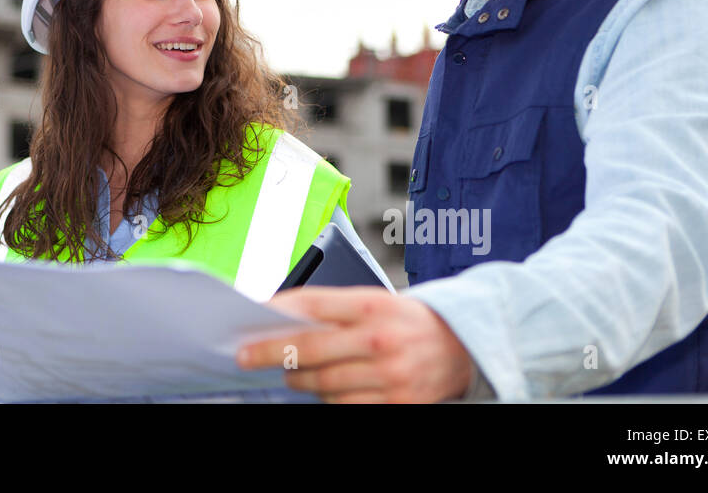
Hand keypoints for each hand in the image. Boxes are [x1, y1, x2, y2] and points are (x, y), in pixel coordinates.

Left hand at [235, 286, 473, 402]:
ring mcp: (390, 375)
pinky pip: (346, 407)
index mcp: (372, 305)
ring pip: (323, 385)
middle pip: (310, 351)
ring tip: (289, 374)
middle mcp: (380, 340)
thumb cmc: (406, 320)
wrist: (461, 345)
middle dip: (271, 354)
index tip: (250, 324)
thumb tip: (280, 317)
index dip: (276, 315)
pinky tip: (319, 392)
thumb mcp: (373, 300)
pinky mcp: (398, 404)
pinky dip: (327, 400)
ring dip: (298, 381)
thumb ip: (330, 308)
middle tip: (247, 357)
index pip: (312, 306)